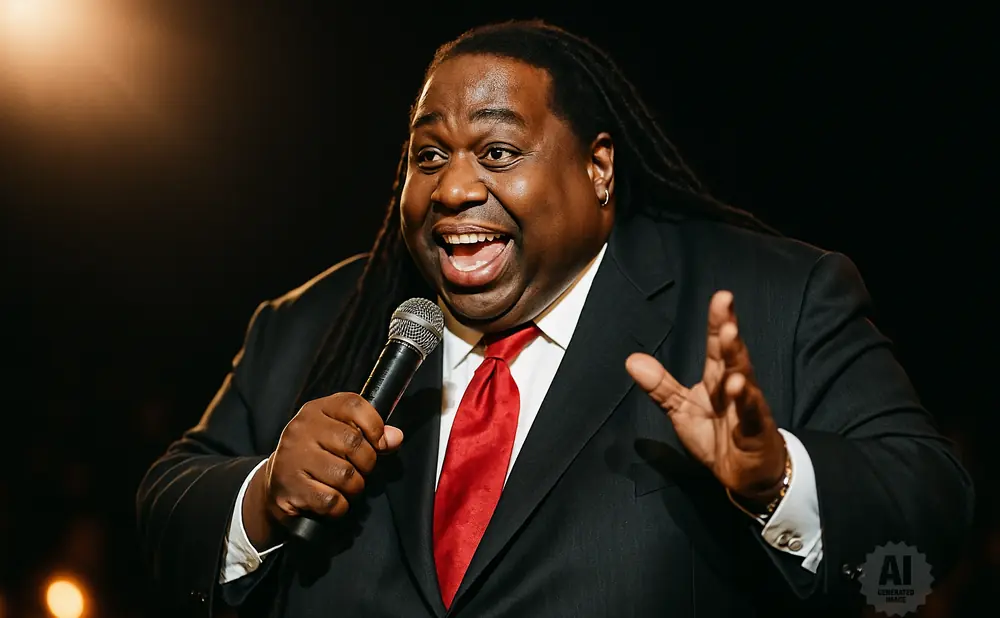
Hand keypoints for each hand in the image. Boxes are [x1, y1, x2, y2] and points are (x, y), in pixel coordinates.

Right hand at [243, 393, 402, 548]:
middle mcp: (302, 428)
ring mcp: (293, 457)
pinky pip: (331, 500)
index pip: (353, 405)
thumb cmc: (317, 456)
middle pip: (353, 442)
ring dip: (354, 488)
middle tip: (360, 471)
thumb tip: (395, 437)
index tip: (380, 444)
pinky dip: (340, 506)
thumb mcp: (340, 436)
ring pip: (345, 474)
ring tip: (346, 487)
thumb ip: (371, 434)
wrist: (277, 484)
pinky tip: (332, 501)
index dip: (374, 425)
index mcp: (318, 410)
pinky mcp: (290, 486)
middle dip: (367, 463)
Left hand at [625, 291, 786, 503]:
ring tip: (730, 340)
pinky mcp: (755, 431)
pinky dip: (745, 403)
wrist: (743, 474)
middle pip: (733, 358)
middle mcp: (735, 388)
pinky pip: (750, 415)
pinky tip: (738, 389)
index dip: (718, 322)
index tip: (721, 297)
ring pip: (744, 381)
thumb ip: (660, 385)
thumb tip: (631, 360)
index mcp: (717, 379)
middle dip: (729, 337)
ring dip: (738, 361)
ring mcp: (748, 408)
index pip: (718, 347)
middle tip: (725, 317)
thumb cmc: (716, 436)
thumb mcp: (681, 409)